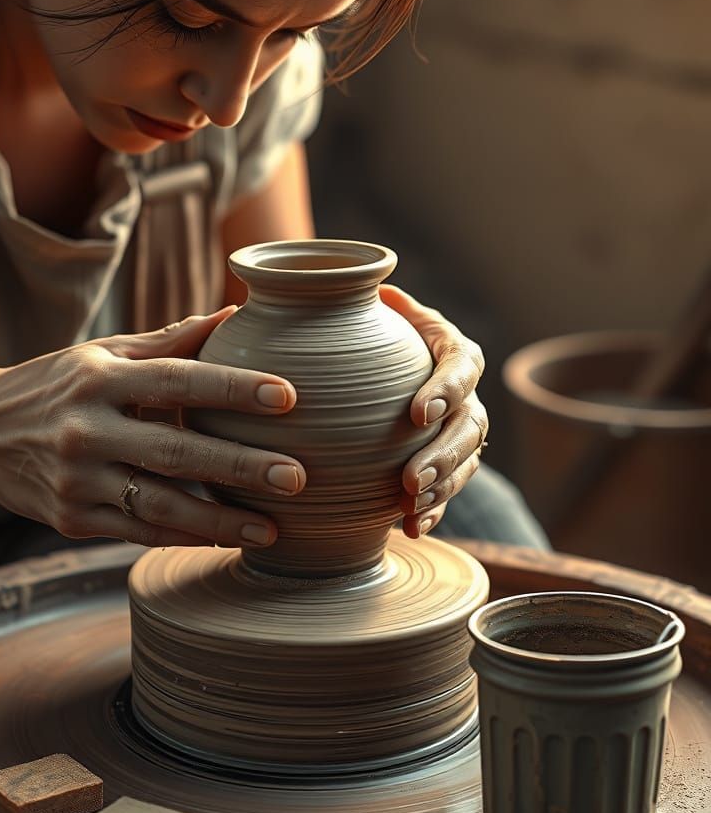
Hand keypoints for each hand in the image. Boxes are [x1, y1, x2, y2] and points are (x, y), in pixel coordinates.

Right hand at [0, 307, 305, 547]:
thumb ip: (169, 342)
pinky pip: (139, 532)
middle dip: (240, 466)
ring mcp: (76, 481)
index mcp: (99, 379)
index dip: (232, 387)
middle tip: (297, 477)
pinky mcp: (71, 520)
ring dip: (221, 520)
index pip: (176, 379)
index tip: (287, 395)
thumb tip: (235, 314)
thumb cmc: (53, 386)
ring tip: (271, 527)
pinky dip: (185, 537)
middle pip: (175, 451)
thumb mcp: (102, 356)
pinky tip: (226, 539)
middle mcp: (86, 430)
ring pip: (160, 505)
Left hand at [380, 285, 488, 538]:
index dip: (446, 389)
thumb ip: (359, 302)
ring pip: (467, 461)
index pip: (461, 365)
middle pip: (469, 424)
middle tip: (409, 479)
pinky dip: (434, 509)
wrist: (380, 373)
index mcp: (450, 349)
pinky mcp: (451, 462)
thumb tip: (343, 285)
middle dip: (443, 454)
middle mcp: (465, 391)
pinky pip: (451, 490)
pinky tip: (413, 527)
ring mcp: (462, 430)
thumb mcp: (368, 314)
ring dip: (442, 487)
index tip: (418, 413)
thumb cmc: (369, 337)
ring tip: (411, 506)